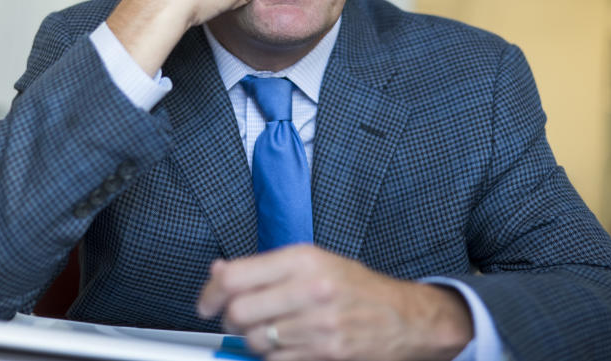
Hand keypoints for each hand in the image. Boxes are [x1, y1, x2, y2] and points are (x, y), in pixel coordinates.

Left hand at [197, 245, 473, 360]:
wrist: (404, 318)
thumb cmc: (357, 288)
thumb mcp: (313, 262)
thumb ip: (265, 267)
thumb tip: (219, 271)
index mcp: (303, 259)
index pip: (235, 275)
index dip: (210, 291)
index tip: (206, 301)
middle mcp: (310, 289)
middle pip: (238, 311)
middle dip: (229, 318)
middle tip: (236, 318)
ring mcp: (318, 325)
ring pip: (254, 340)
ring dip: (253, 339)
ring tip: (270, 330)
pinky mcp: (324, 355)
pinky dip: (273, 356)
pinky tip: (287, 344)